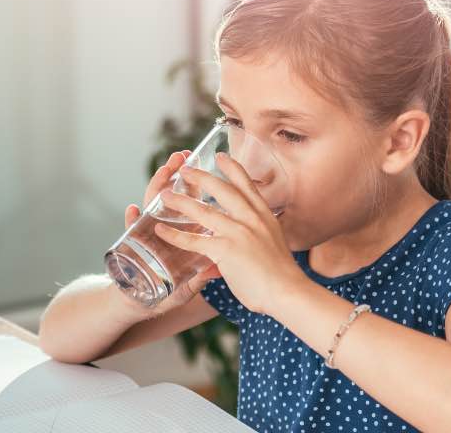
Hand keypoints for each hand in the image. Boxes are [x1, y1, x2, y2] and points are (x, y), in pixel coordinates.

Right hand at [116, 151, 220, 317]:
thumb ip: (202, 272)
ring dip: (155, 187)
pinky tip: (133, 211)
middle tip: (180, 157)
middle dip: (173, 173)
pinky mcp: (133, 246)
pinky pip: (130, 231)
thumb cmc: (166, 291)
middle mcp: (163, 226)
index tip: (203, 165)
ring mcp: (147, 233)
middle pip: (170, 193)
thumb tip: (219, 266)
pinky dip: (130, 220)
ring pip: (151, 204)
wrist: (140, 303)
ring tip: (162, 174)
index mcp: (182, 231)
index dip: (197, 183)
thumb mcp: (190, 282)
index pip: (190, 200)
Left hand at [153, 153, 302, 316]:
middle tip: (185, 169)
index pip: (247, 185)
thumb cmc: (283, 275)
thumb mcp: (275, 242)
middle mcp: (251, 219)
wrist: (289, 293)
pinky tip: (161, 231)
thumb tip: (253, 233)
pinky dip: (175, 236)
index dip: (233, 169)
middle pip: (222, 190)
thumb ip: (260, 233)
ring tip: (165, 195)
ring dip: (181, 202)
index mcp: (264, 216)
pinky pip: (195, 241)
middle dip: (201, 177)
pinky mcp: (226, 250)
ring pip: (203, 212)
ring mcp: (238, 233)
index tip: (222, 156)